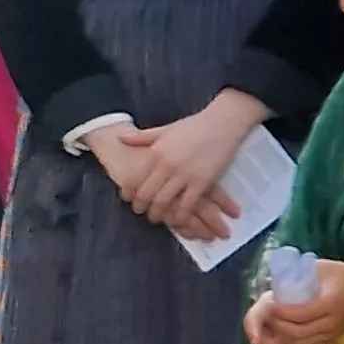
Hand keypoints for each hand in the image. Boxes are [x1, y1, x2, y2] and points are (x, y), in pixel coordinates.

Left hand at [99, 92, 268, 239]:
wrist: (223, 123)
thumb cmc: (193, 126)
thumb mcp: (164, 130)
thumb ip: (142, 138)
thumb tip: (120, 138)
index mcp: (155, 152)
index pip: (134, 179)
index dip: (128, 192)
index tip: (127, 198)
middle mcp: (166, 165)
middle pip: (146, 194)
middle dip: (140, 206)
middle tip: (140, 211)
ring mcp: (184, 174)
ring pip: (163, 202)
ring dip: (157, 214)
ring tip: (156, 217)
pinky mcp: (202, 182)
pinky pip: (187, 205)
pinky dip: (180, 215)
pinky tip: (177, 220)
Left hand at [247, 259, 343, 343]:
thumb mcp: (323, 267)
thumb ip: (299, 271)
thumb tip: (272, 278)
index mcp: (330, 302)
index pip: (299, 314)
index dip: (280, 311)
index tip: (270, 302)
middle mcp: (331, 322)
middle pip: (296, 334)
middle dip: (276, 326)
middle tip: (267, 315)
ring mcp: (330, 335)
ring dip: (279, 339)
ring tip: (271, 325)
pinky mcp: (329, 342)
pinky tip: (280, 338)